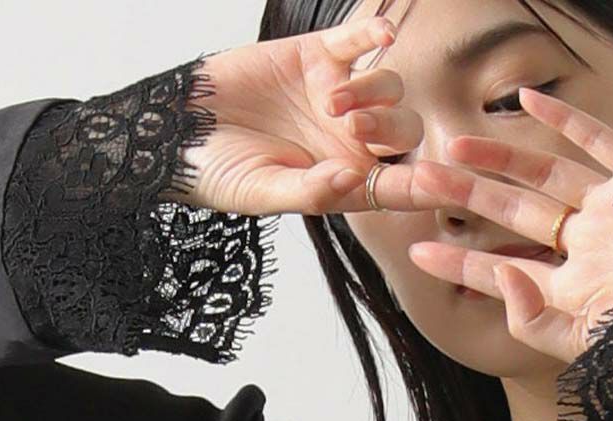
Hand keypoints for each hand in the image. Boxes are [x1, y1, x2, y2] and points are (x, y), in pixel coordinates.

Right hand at [178, 16, 441, 218]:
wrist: (174, 127)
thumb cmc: (217, 173)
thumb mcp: (262, 194)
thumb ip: (311, 192)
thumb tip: (353, 183)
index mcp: (344, 182)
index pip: (396, 186)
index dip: (422, 185)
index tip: (438, 183)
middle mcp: (348, 141)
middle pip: (402, 133)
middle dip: (388, 130)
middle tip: (353, 129)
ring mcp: (336, 95)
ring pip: (388, 89)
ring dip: (371, 93)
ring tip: (330, 101)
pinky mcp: (317, 55)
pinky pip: (359, 41)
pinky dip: (373, 36)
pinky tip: (381, 35)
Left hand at [405, 86, 612, 365]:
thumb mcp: (588, 348)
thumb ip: (535, 320)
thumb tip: (497, 273)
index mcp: (572, 292)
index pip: (501, 273)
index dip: (458, 263)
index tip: (416, 251)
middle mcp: (587, 250)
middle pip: (514, 216)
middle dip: (464, 197)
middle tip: (416, 177)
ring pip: (545, 177)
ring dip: (500, 157)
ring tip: (454, 142)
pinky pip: (597, 141)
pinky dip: (564, 119)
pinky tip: (525, 101)